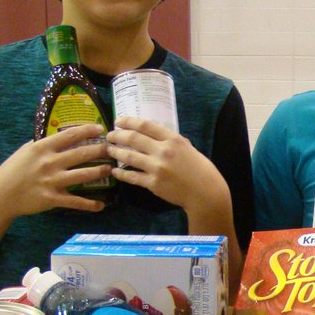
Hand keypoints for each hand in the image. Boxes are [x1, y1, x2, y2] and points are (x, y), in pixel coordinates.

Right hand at [0, 124, 108, 217]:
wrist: (0, 195)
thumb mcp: (25, 151)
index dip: (87, 130)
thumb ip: (42, 144)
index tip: (100, 129)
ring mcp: (52, 181)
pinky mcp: (53, 198)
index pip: (70, 135)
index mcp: (43, 148)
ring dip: (100, 172)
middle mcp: (50, 162)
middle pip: (81, 153)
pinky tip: (100, 205)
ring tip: (109, 169)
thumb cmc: (13, 171)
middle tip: (112, 149)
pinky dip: (90, 205)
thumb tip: (59, 136)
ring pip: (83, 175)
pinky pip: (76, 201)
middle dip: (100, 150)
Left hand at [107, 115, 224, 210]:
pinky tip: (115, 171)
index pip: (145, 125)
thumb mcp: (188, 148)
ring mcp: (157, 168)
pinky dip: (121, 173)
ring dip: (115, 152)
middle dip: (117, 135)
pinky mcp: (153, 184)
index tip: (119, 121)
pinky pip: (132, 177)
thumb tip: (155, 135)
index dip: (128, 121)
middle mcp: (163, 151)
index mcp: (173, 139)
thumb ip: (172, 141)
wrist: (205, 193)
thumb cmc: (200, 169)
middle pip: (133, 138)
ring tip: (109, 149)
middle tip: (109, 135)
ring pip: (129, 156)